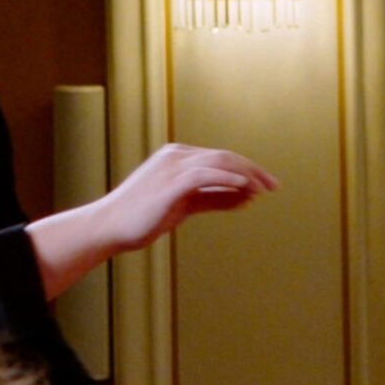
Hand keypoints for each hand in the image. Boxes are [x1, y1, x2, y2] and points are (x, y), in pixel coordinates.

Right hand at [94, 143, 278, 252]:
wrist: (109, 227)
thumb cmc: (143, 218)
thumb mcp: (185, 206)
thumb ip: (214, 198)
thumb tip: (246, 197)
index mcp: (178, 158)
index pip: (221, 158)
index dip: (247, 170)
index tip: (266, 185)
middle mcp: (176, 157)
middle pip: (224, 157)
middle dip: (253, 170)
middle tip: (274, 186)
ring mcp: (171, 167)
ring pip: (218, 162)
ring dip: (246, 174)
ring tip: (264, 189)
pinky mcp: (169, 183)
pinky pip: (205, 174)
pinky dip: (227, 179)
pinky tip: (245, 187)